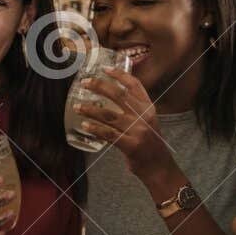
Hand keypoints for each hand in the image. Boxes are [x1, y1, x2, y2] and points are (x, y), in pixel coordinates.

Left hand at [71, 68, 175, 184]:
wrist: (158, 166)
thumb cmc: (150, 144)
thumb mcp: (147, 121)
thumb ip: (134, 109)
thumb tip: (110, 96)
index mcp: (149, 107)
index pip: (134, 85)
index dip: (119, 74)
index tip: (104, 68)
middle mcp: (144, 116)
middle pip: (118, 95)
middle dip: (99, 86)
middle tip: (84, 82)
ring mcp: (138, 130)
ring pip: (109, 114)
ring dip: (90, 109)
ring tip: (77, 106)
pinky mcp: (130, 145)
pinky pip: (108, 133)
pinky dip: (95, 128)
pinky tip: (84, 125)